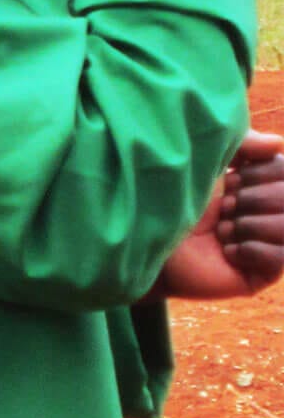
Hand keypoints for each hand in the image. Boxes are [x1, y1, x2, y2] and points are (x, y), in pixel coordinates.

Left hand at [154, 131, 283, 300]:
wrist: (145, 235)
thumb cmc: (172, 194)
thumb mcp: (206, 160)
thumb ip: (241, 144)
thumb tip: (279, 143)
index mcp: (263, 183)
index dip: (255, 174)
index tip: (227, 181)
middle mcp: (272, 213)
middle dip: (249, 200)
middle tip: (222, 208)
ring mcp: (269, 244)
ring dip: (247, 225)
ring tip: (221, 230)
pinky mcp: (260, 274)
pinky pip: (280, 258)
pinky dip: (250, 249)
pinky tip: (226, 251)